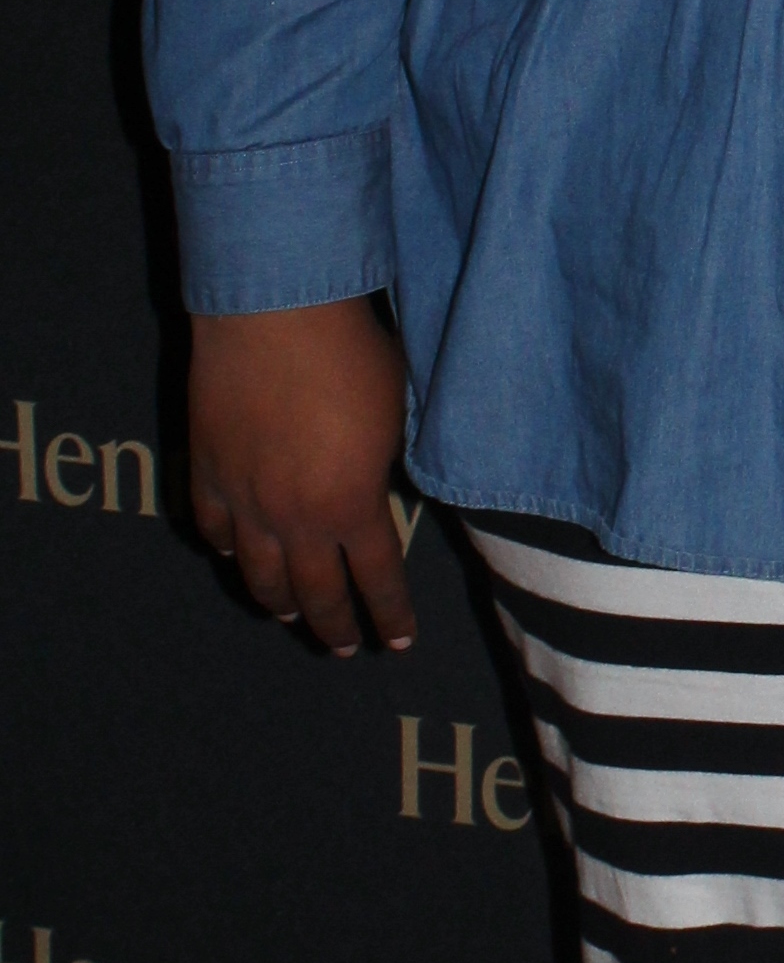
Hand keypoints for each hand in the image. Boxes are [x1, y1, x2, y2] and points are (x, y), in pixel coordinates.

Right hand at [188, 299, 414, 654]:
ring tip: (288, 614)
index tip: (398, 642)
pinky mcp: (206, 471)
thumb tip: (380, 487)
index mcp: (353, 507)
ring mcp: (244, 499)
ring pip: (258, 574)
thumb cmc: (352, 355)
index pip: (379, 579)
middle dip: (334, 626)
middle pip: (315, 593)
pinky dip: (228, 549)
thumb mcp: (397, 415)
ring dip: (277, 601)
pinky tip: (237, 555)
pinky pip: (214, 528)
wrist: (275, 315)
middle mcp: (295, 519)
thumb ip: (387, 465)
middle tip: (345, 647)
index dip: (391, 615)